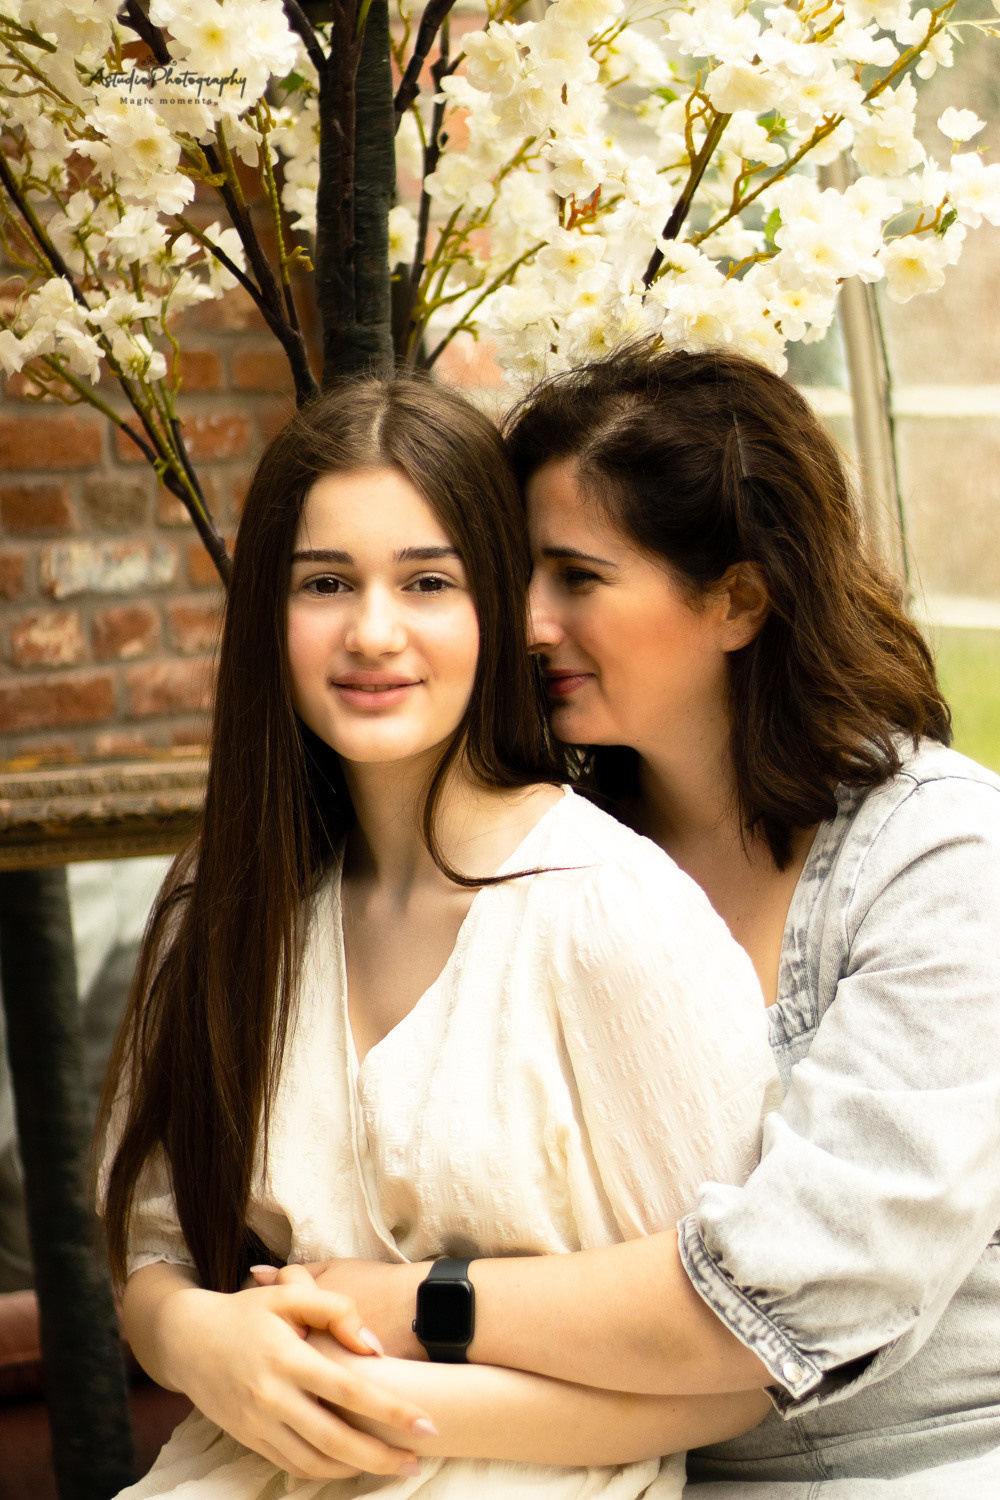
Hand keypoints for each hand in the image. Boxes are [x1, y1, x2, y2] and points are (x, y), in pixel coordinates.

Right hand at [134, 1264, 430, 1479]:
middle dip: (382, 1455)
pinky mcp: (249, 1439)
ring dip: (357, 1470)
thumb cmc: (246, 1312)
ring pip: (315, 1462)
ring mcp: (258, 1424)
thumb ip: (336, 1310)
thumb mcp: (289, 1295)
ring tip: (393, 1466)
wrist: (186, 1340)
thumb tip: (374, 1347)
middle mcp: (272, 1397)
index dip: (391, 1410)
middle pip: (336, 1439)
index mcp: (287, 1357)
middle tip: (418, 1460)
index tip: (425, 1423)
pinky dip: (325, 1473)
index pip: (349, 1391)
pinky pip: (292, 1465)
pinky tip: (351, 1467)